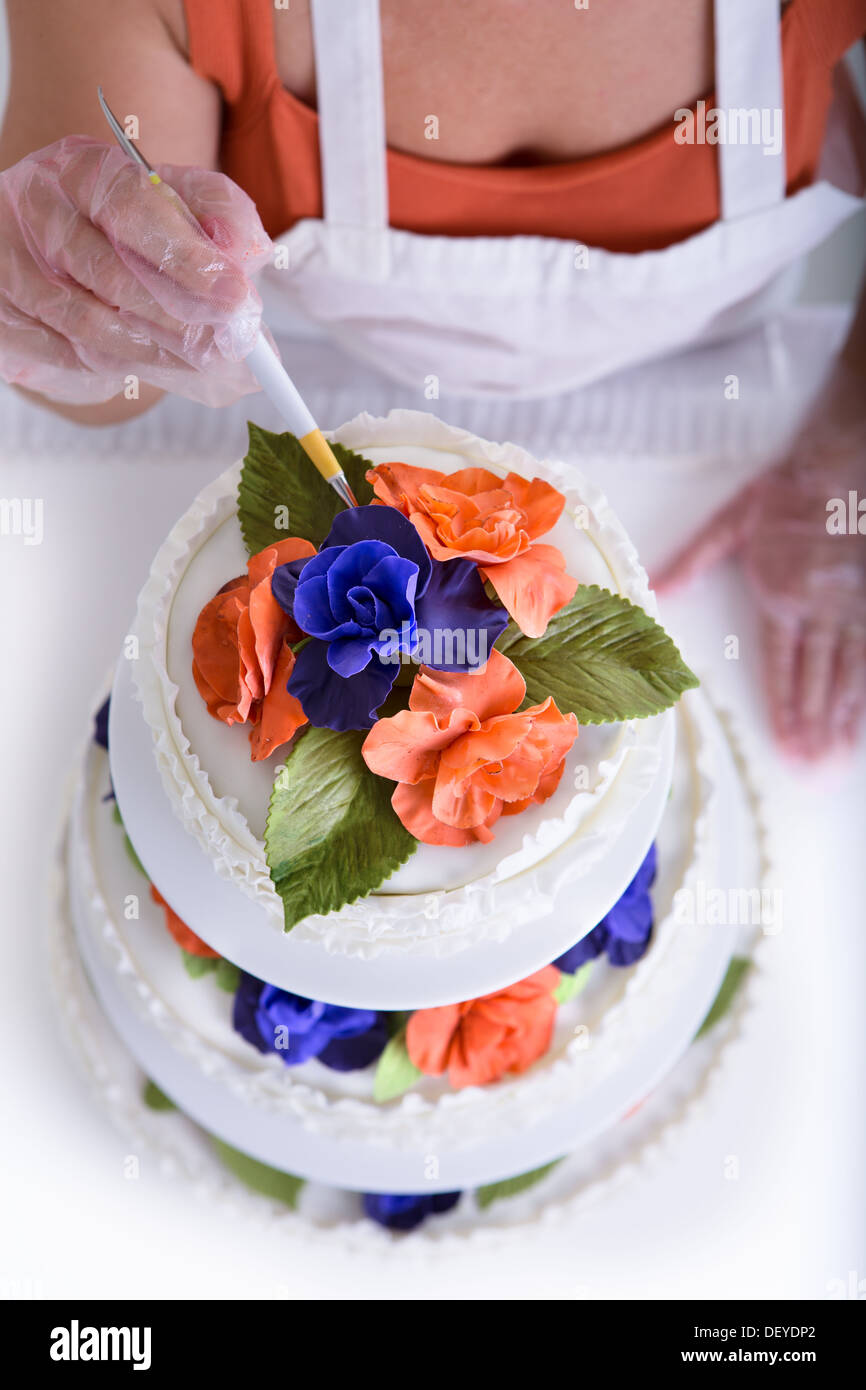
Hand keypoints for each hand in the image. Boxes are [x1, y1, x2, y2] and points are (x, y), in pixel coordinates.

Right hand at [0, 135, 272, 405]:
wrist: (64, 248)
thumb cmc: (129, 227)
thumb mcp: (179, 202)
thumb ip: (216, 211)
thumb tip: (239, 246)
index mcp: (82, 168)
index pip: (130, 206)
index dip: (184, 254)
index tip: (231, 293)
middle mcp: (36, 205)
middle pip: (103, 268)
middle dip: (170, 314)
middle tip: (214, 342)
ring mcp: (8, 256)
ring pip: (79, 316)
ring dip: (142, 347)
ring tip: (186, 359)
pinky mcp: (0, 307)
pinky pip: (54, 347)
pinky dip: (101, 362)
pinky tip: (134, 360)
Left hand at [654, 363, 865, 758]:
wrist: (845, 458)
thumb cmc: (787, 488)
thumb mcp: (732, 521)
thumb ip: (693, 560)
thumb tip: (655, 590)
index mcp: (780, 595)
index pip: (782, 667)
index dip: (786, 711)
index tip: (788, 748)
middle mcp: (819, 608)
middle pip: (818, 680)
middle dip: (815, 729)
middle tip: (815, 771)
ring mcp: (854, 604)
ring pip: (850, 672)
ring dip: (845, 718)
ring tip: (839, 755)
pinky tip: (864, 716)